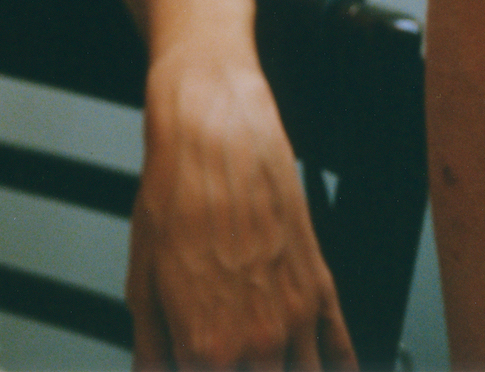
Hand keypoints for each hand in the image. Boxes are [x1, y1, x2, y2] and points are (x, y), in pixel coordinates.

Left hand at [127, 48, 354, 369]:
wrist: (215, 136)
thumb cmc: (175, 197)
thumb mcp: (142, 277)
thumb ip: (150, 345)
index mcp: (205, 347)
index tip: (191, 365)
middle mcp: (256, 342)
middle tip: (223, 356)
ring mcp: (295, 321)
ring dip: (279, 370)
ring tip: (258, 358)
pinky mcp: (322, 293)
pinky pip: (342, 357)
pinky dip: (336, 369)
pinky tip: (316, 366)